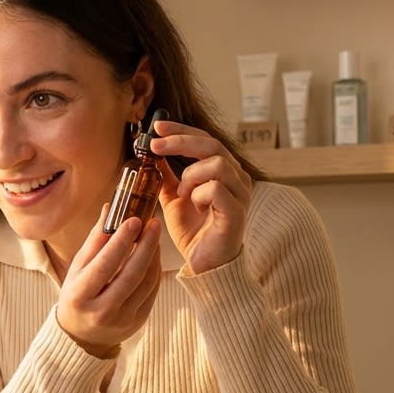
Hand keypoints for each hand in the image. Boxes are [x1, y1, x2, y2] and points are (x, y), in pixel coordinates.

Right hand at [55, 212, 161, 358]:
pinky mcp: (137, 322)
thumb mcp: (77, 269)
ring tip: (154, 235)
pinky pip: (152, 292)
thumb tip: (110, 210)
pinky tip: (154, 255)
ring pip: (146, 283)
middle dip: (145, 245)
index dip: (121, 242)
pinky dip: (155, 270)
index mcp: (80, 296)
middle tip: (153, 223)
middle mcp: (101, 311)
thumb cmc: (77, 295)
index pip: (105, 265)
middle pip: (131, 274)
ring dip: (153, 256)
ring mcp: (122, 320)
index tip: (134, 220)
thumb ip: (94, 241)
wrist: (81, 337)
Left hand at [148, 117, 252, 273]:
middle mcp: (238, 178)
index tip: (157, 127)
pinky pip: (216, 189)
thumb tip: (153, 153)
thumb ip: (167, 176)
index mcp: (225, 171)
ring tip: (183, 194)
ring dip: (191, 176)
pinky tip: (195, 207)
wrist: (204, 265)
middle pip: (212, 144)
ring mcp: (240, 194)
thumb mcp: (173, 198)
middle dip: (180, 141)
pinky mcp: (237, 212)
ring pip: (216, 164)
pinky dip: (198, 195)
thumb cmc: (193, 232)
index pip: (206, 139)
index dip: (182, 130)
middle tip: (156, 146)